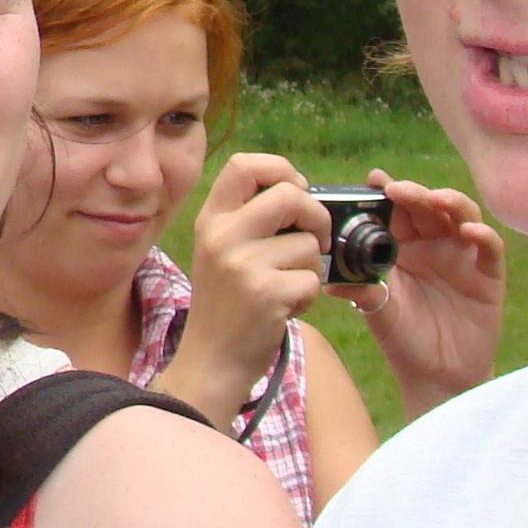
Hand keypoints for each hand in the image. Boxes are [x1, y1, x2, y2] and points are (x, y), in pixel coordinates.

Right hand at [177, 154, 332, 423]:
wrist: (210, 362)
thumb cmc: (225, 305)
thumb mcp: (220, 252)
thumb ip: (248, 220)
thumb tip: (299, 191)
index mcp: (211, 220)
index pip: (245, 164)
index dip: (281, 169)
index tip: (295, 191)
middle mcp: (222, 236)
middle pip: (290, 194)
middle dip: (316, 216)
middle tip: (316, 240)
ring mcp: (243, 265)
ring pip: (309, 243)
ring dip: (310, 267)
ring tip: (286, 287)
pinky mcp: (267, 293)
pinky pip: (312, 278)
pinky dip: (308, 296)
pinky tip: (285, 309)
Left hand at [327, 169, 506, 418]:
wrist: (437, 377)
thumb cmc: (403, 340)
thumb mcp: (378, 313)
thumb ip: (360, 292)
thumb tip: (326, 280)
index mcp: (402, 247)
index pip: (397, 210)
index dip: (388, 191)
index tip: (374, 179)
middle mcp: (433, 245)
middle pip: (429, 206)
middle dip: (416, 193)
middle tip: (399, 190)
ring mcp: (462, 256)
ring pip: (462, 215)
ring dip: (451, 203)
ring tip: (436, 200)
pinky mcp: (488, 275)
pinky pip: (489, 247)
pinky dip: (482, 235)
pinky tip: (469, 232)